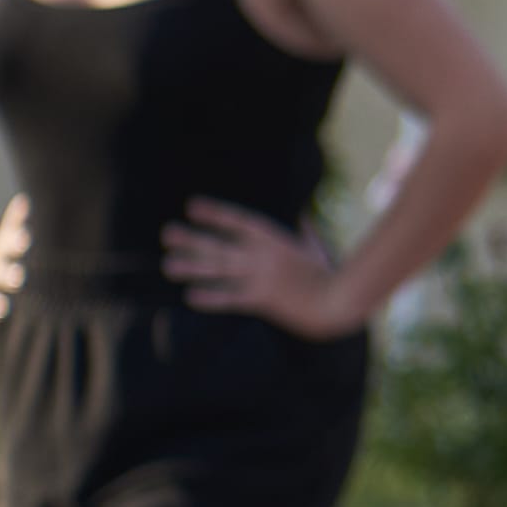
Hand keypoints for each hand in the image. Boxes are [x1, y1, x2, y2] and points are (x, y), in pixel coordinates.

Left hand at [164, 195, 361, 336]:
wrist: (339, 299)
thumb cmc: (328, 273)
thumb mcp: (314, 247)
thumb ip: (304, 231)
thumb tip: (303, 216)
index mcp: (274, 238)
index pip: (238, 221)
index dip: (214, 213)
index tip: (191, 206)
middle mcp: (262, 255)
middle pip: (220, 244)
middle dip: (192, 238)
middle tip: (167, 233)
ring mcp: (261, 277)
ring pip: (219, 270)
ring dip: (192, 267)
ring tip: (169, 265)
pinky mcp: (263, 300)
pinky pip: (231, 298)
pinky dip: (211, 297)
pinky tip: (191, 296)